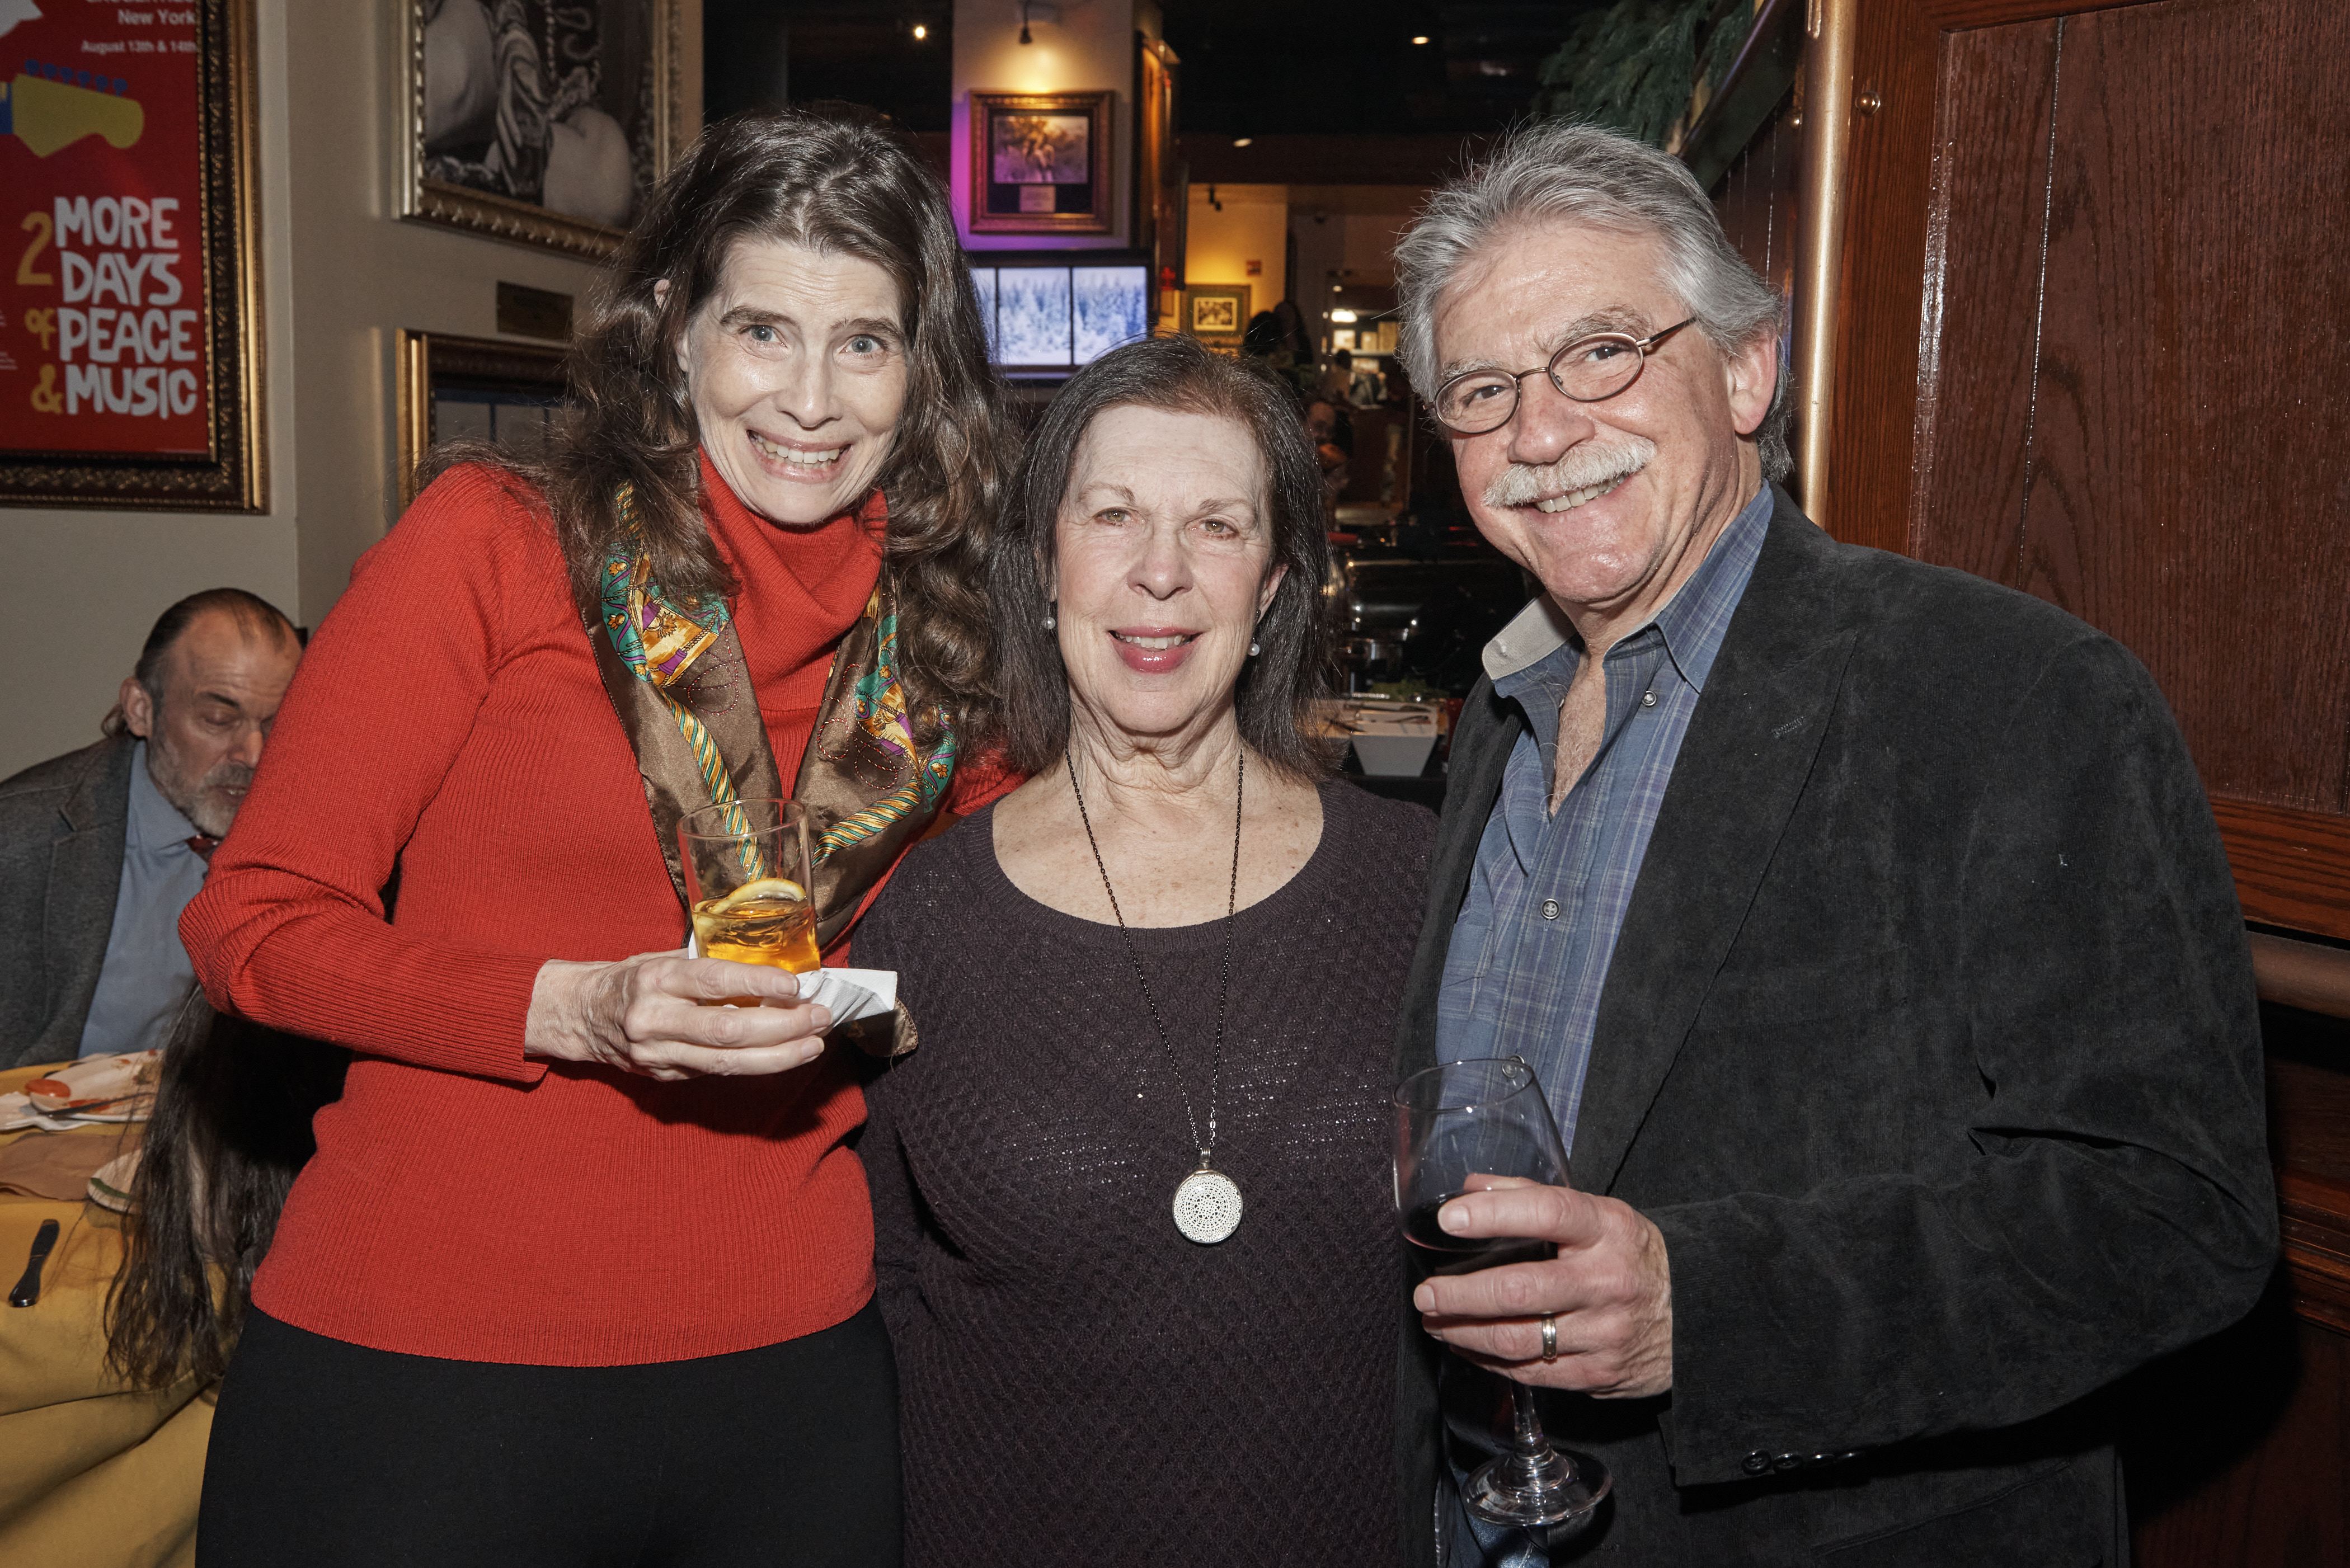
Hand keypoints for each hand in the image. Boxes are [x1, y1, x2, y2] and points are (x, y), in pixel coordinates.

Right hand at [525, 953, 833, 1080]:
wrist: (581, 1015)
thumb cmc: (634, 978)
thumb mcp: (663, 958)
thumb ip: (709, 967)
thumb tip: (773, 971)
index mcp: (656, 979)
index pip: (714, 981)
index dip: (757, 984)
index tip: (796, 985)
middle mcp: (654, 1019)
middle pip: (728, 1030)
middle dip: (783, 1026)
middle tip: (819, 1017)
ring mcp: (658, 1054)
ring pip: (728, 1062)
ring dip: (779, 1055)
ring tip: (814, 1043)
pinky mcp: (665, 1076)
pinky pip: (718, 1072)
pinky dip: (756, 1064)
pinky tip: (785, 1055)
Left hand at [1413, 1183, 1672, 1397]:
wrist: (1698, 1316)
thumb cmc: (1630, 1256)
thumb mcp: (1598, 1215)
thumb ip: (1532, 1197)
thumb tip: (1470, 1187)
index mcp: (1607, 1229)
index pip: (1547, 1213)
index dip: (1494, 1214)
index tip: (1449, 1218)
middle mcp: (1607, 1280)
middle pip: (1519, 1289)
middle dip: (1460, 1294)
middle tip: (1425, 1294)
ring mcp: (1604, 1332)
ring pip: (1517, 1338)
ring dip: (1464, 1332)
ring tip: (1435, 1321)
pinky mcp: (1598, 1373)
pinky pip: (1530, 1372)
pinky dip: (1490, 1360)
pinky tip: (1467, 1347)